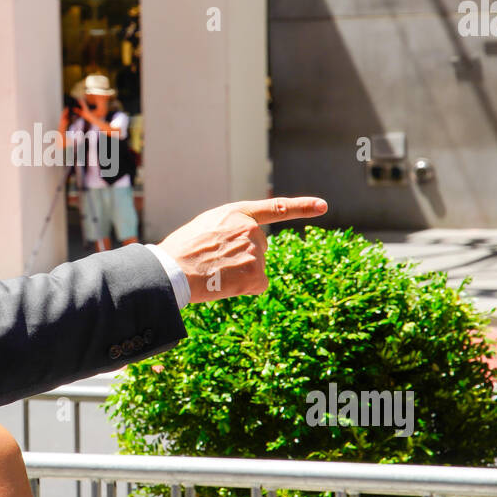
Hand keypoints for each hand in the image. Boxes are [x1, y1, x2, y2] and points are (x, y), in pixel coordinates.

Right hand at [158, 197, 327, 303]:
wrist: (173, 270)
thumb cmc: (182, 250)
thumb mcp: (206, 225)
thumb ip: (231, 227)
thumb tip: (245, 245)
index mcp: (237, 213)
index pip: (276, 208)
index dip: (302, 207)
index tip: (323, 206)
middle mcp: (252, 229)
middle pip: (259, 249)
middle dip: (243, 257)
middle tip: (215, 262)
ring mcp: (256, 252)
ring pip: (256, 268)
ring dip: (240, 274)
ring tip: (215, 273)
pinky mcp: (257, 275)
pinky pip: (258, 285)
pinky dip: (244, 289)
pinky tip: (226, 285)